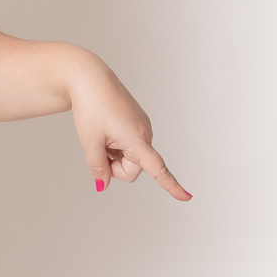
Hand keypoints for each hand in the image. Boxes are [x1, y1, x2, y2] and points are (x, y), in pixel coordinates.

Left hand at [68, 57, 190, 199]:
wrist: (89, 78)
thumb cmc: (91, 106)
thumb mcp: (90, 142)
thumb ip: (98, 167)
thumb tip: (103, 185)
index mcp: (137, 138)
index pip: (157, 168)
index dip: (171, 185)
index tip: (187, 198)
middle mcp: (146, 133)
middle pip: (133, 170)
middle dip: (116, 168)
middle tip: (98, 149)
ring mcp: (143, 127)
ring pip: (131, 158)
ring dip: (115, 155)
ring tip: (102, 133)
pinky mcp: (138, 123)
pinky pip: (130, 145)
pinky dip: (117, 145)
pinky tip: (106, 129)